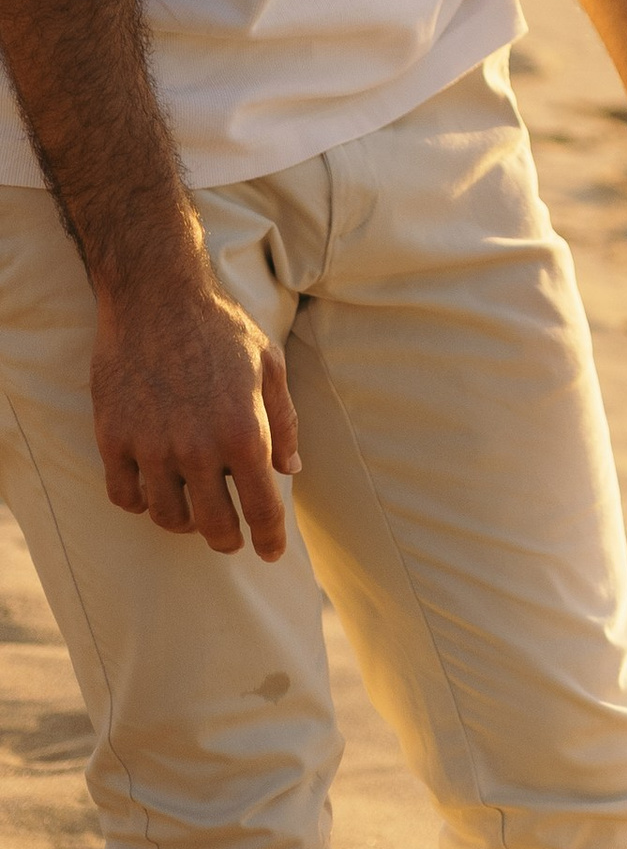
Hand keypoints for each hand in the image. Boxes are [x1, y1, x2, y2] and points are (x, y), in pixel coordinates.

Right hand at [91, 274, 300, 561]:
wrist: (156, 296)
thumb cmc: (220, 327)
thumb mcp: (269, 365)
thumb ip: (284, 422)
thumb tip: (290, 470)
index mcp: (243, 431)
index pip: (261, 507)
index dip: (270, 537)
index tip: (271, 552)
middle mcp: (197, 448)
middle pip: (213, 526)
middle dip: (228, 540)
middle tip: (233, 538)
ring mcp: (151, 447)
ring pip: (167, 518)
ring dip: (185, 524)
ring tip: (195, 512)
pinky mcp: (114, 439)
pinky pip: (125, 496)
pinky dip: (141, 503)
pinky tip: (155, 491)